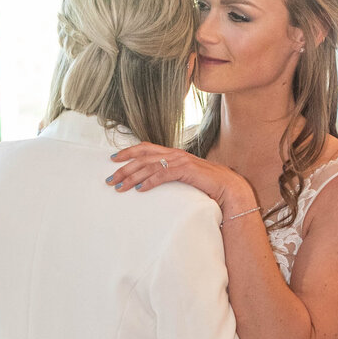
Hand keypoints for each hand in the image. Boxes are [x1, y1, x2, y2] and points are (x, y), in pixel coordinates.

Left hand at [105, 143, 254, 219]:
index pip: (145, 148)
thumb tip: (151, 181)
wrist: (228, 187)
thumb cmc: (206, 184)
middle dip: (124, 168)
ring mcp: (180, 160)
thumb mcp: (184, 176)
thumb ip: (169, 174)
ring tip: (120, 186)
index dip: (128, 152)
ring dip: (132, 177)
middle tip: (110, 178)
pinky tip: (140, 190)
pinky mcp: (186, 170)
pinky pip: (163, 175)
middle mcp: (174, 154)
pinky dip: (150, 182)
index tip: (112, 159)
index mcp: (172, 153)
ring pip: (149, 166)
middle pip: (142, 157)